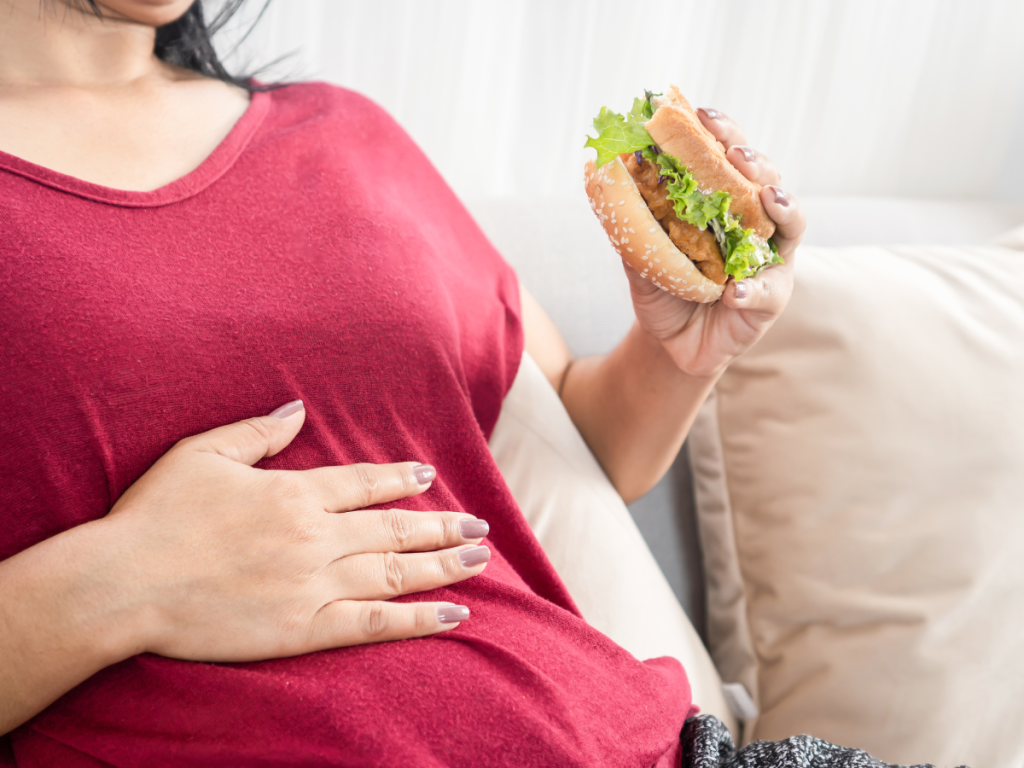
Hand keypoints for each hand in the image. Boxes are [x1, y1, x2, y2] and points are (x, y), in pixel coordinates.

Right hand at [104, 400, 488, 661]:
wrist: (123, 583)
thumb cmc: (155, 516)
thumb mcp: (202, 454)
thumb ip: (258, 431)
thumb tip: (299, 406)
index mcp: (293, 492)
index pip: (364, 483)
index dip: (401, 479)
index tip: (430, 475)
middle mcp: (315, 535)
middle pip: (393, 528)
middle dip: (442, 526)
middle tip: (478, 526)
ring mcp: (314, 582)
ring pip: (395, 571)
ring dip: (444, 565)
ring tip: (480, 559)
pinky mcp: (305, 627)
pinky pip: (374, 623)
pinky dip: (418, 619)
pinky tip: (454, 615)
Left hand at [623, 107, 805, 377]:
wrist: (671, 345)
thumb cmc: (664, 292)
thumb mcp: (640, 258)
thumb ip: (632, 225)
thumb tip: (604, 177)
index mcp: (725, 203)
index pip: (728, 158)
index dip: (720, 133)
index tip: (700, 113)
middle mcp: (755, 223)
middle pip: (767, 180)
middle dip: (754, 162)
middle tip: (735, 154)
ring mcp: (770, 259)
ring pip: (790, 224)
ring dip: (781, 206)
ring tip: (767, 198)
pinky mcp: (773, 298)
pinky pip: (769, 290)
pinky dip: (753, 289)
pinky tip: (734, 291)